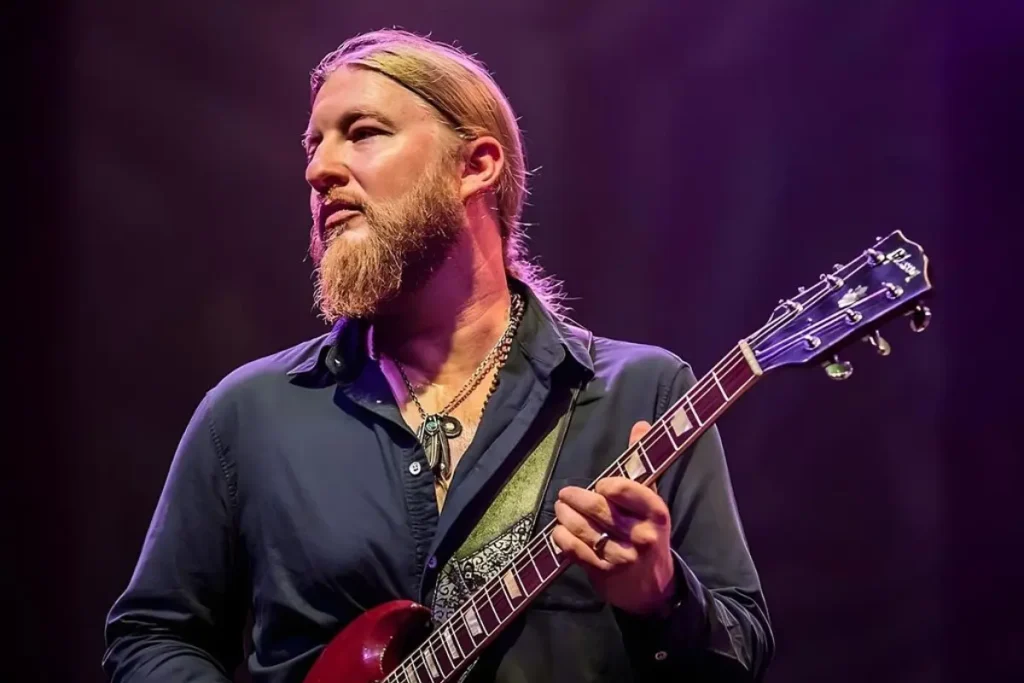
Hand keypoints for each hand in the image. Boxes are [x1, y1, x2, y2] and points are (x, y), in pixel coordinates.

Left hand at [552, 420, 676, 615]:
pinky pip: (574, 550)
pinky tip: (559, 531)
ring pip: (583, 529)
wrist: (654, 588)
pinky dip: (562, 538)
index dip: (608, 485)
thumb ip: (642, 465)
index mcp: (656, 513)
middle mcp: (641, 535)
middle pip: (598, 508)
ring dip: (565, 515)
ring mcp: (622, 556)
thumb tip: (640, 425)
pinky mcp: (603, 574)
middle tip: (565, 494)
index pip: (626, 490)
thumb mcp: (652, 502)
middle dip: (575, 498)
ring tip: (560, 508)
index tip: (601, 485)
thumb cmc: (649, 534)